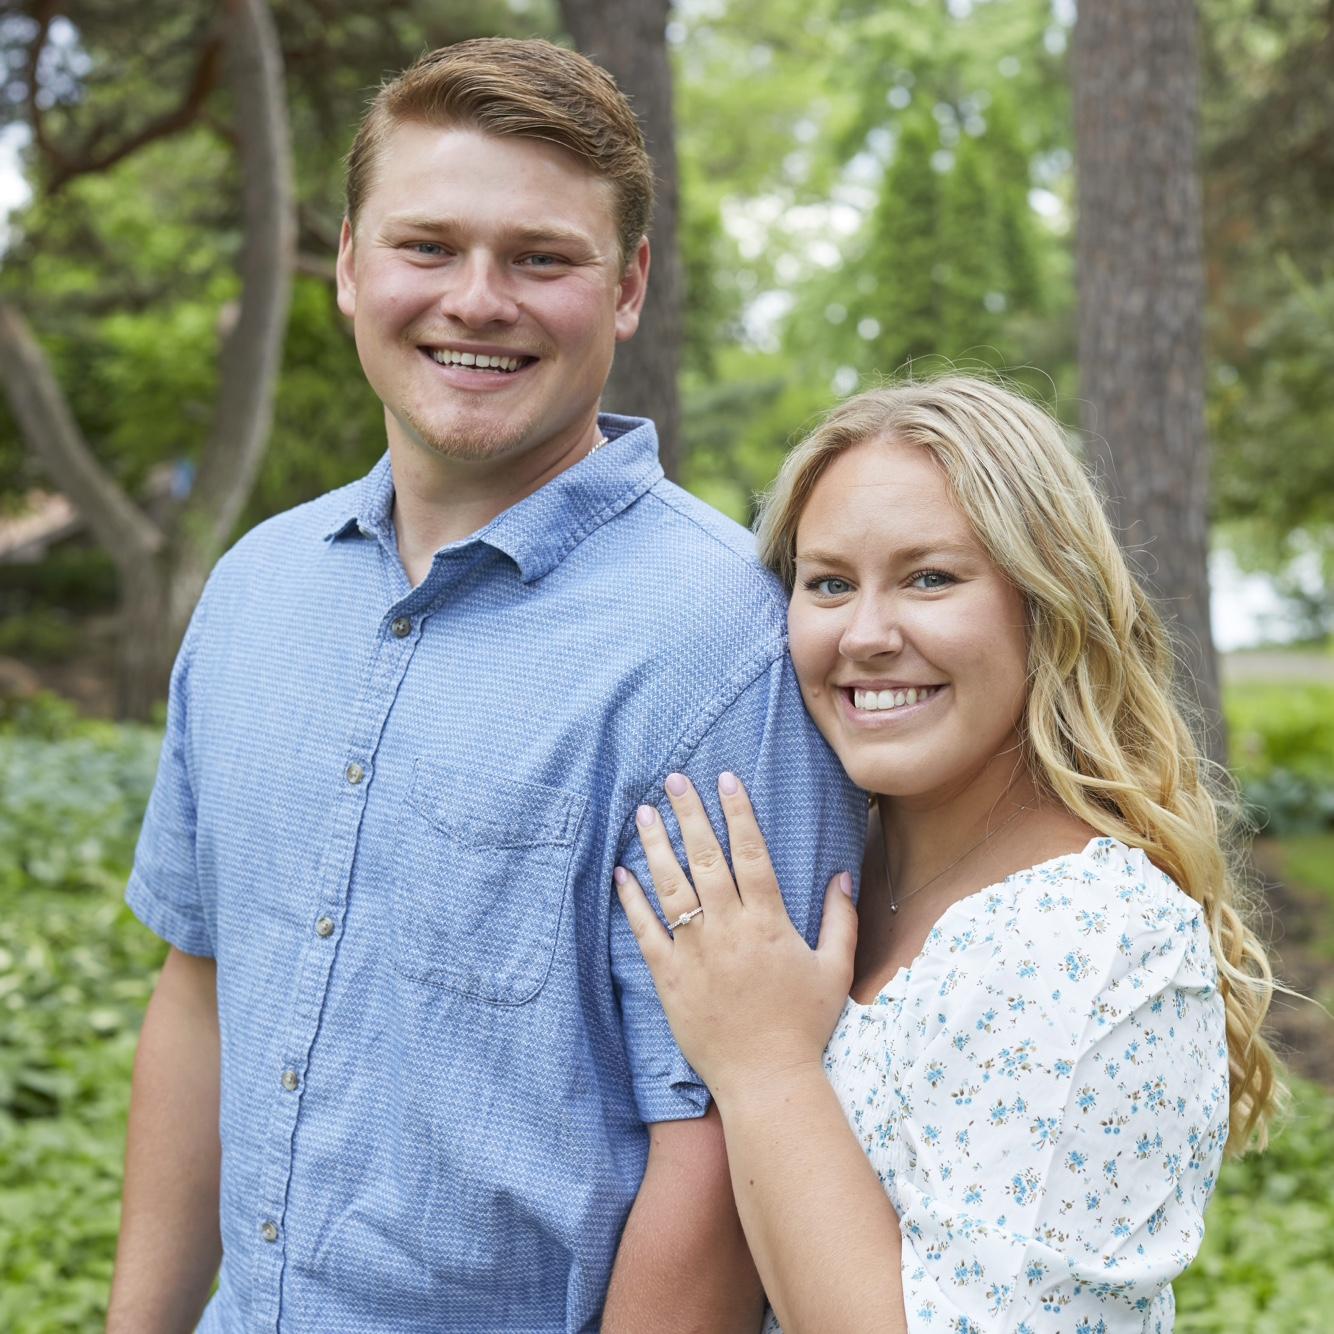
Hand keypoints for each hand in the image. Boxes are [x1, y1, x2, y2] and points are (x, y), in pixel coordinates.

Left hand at [614, 771, 855, 1110]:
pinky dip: (631, 900)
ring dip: (656, 845)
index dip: (737, 812)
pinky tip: (622, 872)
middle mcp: (729, 929)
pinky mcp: (669, 977)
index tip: (725, 779)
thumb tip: (842, 874)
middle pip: (706, 858)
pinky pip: (644, 931)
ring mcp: (695, 952)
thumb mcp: (835, 969)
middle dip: (689, 813)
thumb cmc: (804, 1026)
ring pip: (671, 886)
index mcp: (769, 923)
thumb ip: (841, 919)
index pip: (751, 853)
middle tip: (674, 779)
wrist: (766, 1079)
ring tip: (643, 812)